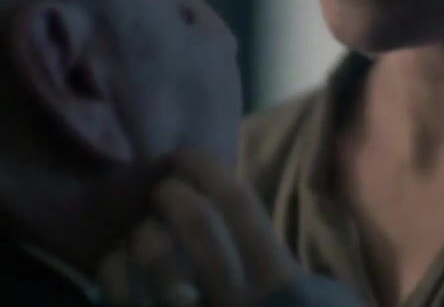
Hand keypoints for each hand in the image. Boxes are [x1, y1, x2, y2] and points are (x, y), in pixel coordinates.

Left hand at [99, 149, 301, 306]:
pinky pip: (125, 304)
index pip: (239, 207)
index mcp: (279, 282)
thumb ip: (293, 269)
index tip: (186, 154)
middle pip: (197, 227)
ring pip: (153, 267)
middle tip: (162, 188)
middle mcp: (236, 301)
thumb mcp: (328, 301)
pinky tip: (115, 262)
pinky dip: (112, 275)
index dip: (207, 170)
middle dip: (172, 195)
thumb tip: (255, 228)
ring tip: (140, 227)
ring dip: (141, 234)